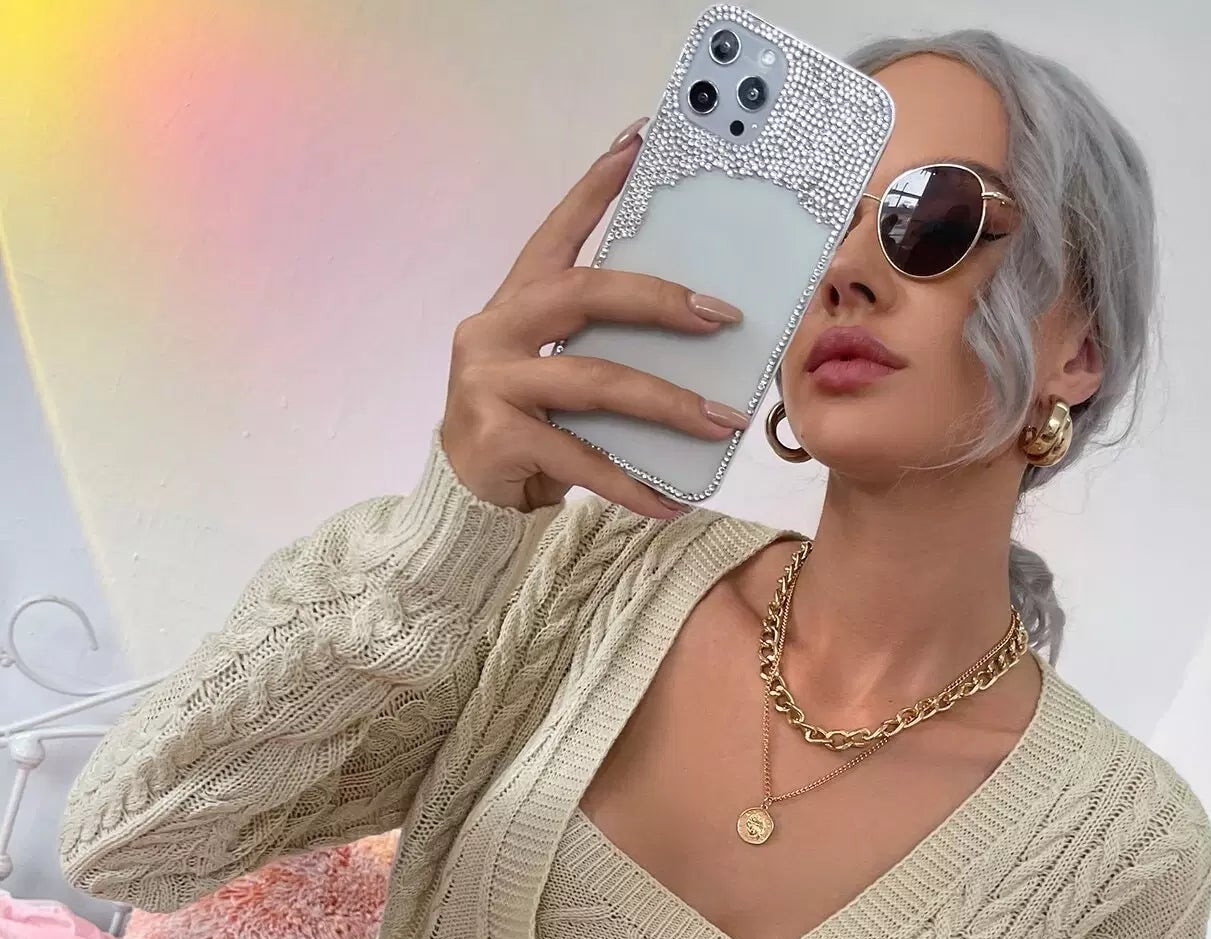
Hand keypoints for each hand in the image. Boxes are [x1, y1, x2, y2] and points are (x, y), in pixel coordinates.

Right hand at [440, 120, 746, 519]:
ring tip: (719, 422)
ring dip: (665, 403)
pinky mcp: (496, 438)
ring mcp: (490, 383)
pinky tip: (670, 501)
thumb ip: (595, 347)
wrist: (466, 501)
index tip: (637, 143)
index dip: (594, 189)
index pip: (556, 234)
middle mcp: (494, 331)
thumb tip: (689, 331)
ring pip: (594, 381)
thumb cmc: (522, 430)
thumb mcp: (555, 376)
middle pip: (584, 295)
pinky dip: (631, 484)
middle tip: (723, 316)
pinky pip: (581, 460)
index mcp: (513, 304)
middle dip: (659, 301)